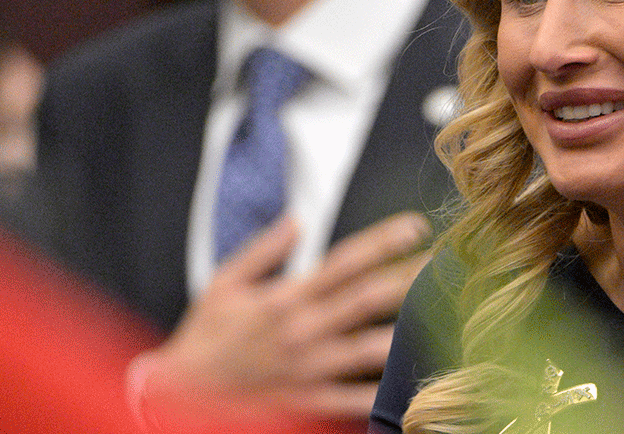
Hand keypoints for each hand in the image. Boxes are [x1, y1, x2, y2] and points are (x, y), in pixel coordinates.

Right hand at [142, 211, 431, 420]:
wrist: (176, 400)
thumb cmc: (202, 342)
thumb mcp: (223, 284)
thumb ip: (263, 251)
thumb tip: (296, 219)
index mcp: (286, 298)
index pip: (344, 261)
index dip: (382, 241)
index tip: (415, 227)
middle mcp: (303, 331)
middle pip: (368, 300)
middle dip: (409, 279)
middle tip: (447, 266)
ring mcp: (309, 370)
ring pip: (370, 350)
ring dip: (408, 333)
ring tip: (445, 320)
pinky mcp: (309, 403)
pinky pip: (356, 399)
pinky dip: (385, 392)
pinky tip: (416, 381)